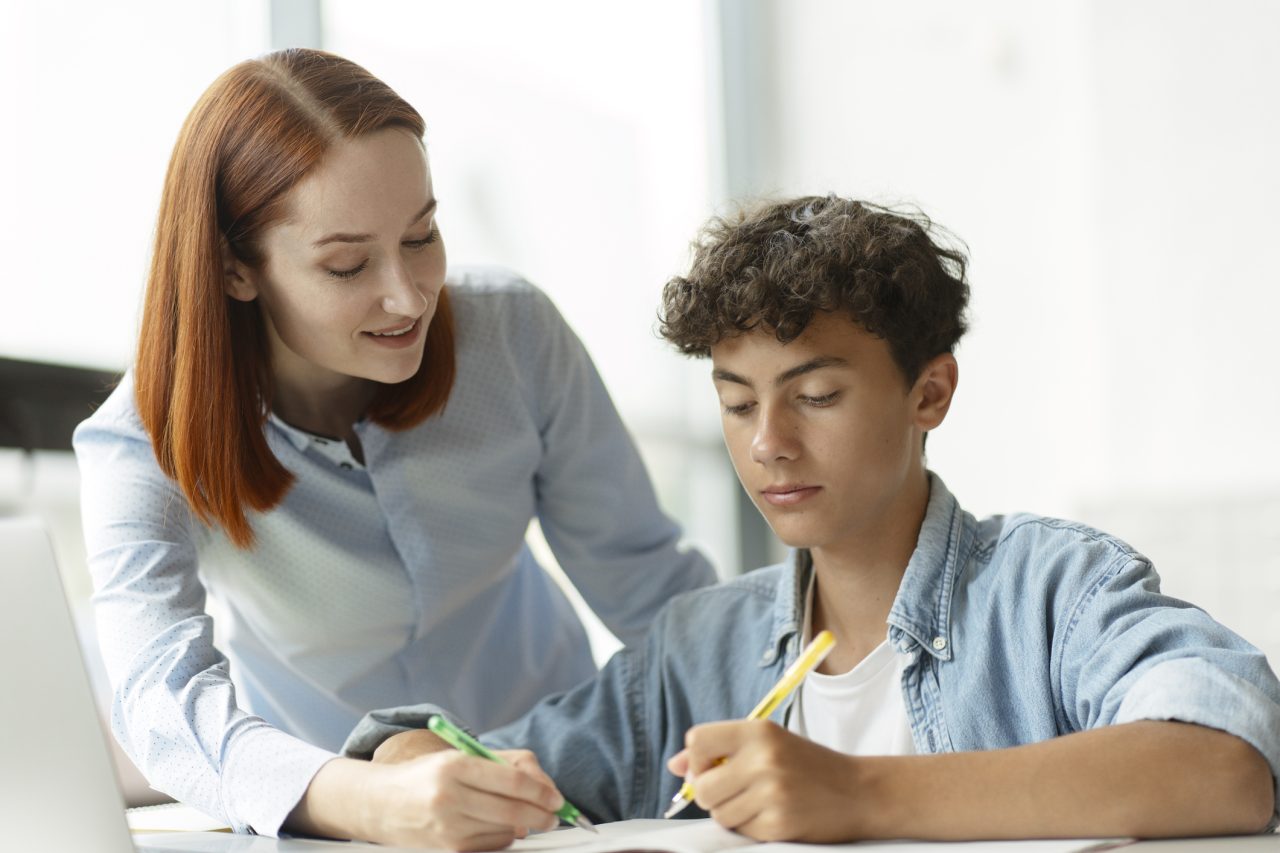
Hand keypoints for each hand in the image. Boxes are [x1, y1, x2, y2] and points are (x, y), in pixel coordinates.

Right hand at [365, 749, 564, 849]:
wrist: (381, 804)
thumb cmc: (428, 776)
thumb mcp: (461, 756)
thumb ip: (506, 765)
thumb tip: (544, 789)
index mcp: (455, 765)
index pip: (512, 781)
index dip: (542, 791)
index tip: (557, 798)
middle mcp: (449, 797)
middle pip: (513, 811)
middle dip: (543, 815)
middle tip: (554, 815)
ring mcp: (447, 827)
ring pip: (506, 831)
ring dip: (523, 825)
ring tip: (520, 815)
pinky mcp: (448, 850)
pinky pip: (492, 845)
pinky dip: (504, 837)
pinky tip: (496, 825)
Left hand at [667, 719, 866, 842]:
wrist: (859, 792)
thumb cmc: (807, 765)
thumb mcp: (768, 744)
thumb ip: (720, 750)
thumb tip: (675, 766)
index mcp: (758, 731)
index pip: (697, 741)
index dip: (698, 760)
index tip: (713, 767)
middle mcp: (763, 759)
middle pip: (702, 787)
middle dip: (712, 794)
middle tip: (738, 790)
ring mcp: (772, 794)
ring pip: (719, 814)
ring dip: (733, 813)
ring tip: (761, 802)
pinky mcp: (779, 824)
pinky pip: (741, 832)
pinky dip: (752, 828)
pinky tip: (775, 815)